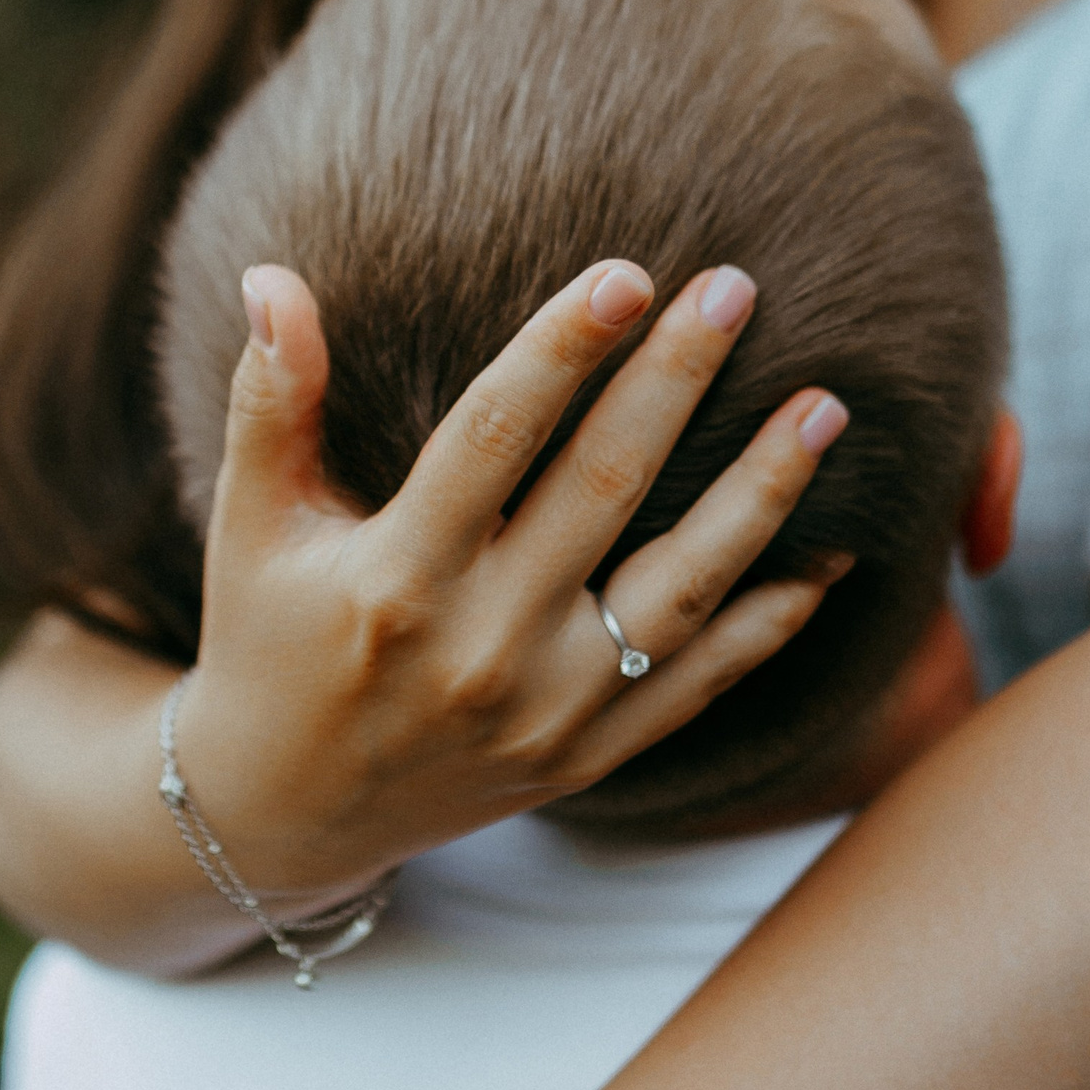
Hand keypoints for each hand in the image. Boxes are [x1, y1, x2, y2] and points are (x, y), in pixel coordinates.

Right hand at [175, 258, 848, 903]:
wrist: (288, 817)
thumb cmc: (271, 643)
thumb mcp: (252, 528)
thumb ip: (271, 401)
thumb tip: (272, 277)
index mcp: (396, 579)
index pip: (492, 438)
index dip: (562, 350)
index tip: (628, 272)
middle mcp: (480, 648)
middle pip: (604, 490)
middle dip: (677, 382)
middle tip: (738, 287)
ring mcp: (546, 711)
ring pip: (681, 588)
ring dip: (762, 495)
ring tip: (825, 410)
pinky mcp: (588, 756)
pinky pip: (701, 682)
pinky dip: (772, 620)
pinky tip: (836, 553)